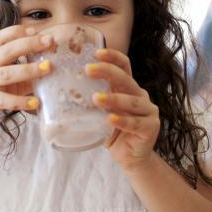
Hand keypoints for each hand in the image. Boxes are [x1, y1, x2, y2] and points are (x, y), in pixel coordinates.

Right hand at [0, 25, 53, 131]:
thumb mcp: (7, 78)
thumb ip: (25, 71)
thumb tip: (52, 66)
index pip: (2, 37)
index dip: (18, 31)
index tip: (36, 30)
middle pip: (8, 50)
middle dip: (30, 44)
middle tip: (50, 42)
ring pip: (7, 73)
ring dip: (29, 69)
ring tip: (48, 68)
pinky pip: (5, 100)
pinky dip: (21, 101)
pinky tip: (36, 102)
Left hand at [85, 48, 160, 172]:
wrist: (130, 158)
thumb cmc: (112, 132)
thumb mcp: (99, 113)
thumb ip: (90, 101)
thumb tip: (60, 90)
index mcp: (128, 88)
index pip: (124, 66)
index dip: (113, 57)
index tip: (96, 53)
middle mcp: (140, 96)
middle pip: (126, 79)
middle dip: (107, 72)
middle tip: (88, 70)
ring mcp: (149, 111)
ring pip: (131, 101)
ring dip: (112, 98)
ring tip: (95, 99)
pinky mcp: (151, 127)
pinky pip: (135, 123)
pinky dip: (122, 121)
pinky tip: (110, 120)